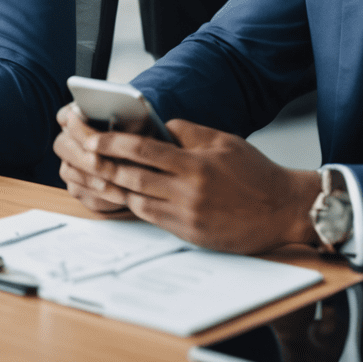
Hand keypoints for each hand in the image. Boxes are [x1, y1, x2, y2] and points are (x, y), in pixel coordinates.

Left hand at [54, 105, 320, 252]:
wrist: (282, 209)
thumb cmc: (254, 172)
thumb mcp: (222, 140)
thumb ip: (187, 131)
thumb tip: (157, 126)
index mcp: (194, 164)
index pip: (142, 149)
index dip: (112, 142)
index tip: (92, 135)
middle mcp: (187, 191)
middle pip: (132, 177)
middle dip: (103, 165)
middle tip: (80, 156)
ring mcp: (187, 216)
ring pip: (137, 200)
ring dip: (113, 188)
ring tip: (92, 176)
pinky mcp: (191, 234)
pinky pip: (153, 218)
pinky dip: (134, 206)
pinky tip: (121, 196)